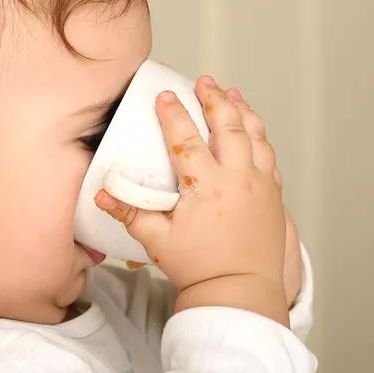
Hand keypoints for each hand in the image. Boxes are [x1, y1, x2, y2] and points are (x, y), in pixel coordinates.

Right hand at [95, 77, 287, 325]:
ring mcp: (259, 185)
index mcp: (206, 187)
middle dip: (214, 99)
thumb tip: (100, 194)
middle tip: (204, 82)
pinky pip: (268, 155)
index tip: (164, 95)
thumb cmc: (198, 267)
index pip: (186, 139)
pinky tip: (252, 129)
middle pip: (228, 126)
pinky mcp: (272, 195)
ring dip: (242, 110)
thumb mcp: (157, 240)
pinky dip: (259, 135)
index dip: (173, 113)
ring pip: (254, 135)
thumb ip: (129, 213)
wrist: (240, 291)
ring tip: (232, 93)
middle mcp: (237, 179)